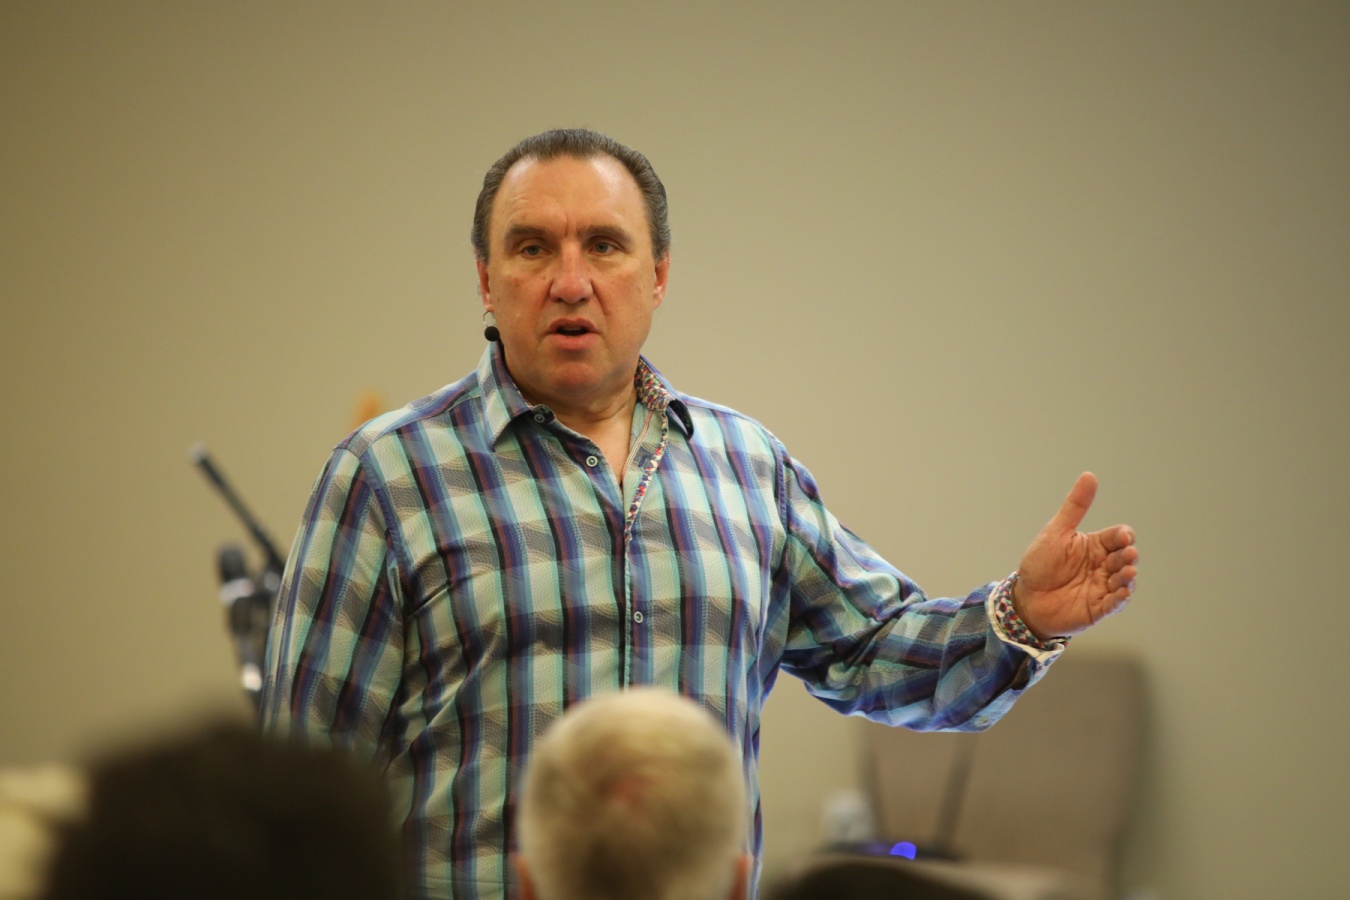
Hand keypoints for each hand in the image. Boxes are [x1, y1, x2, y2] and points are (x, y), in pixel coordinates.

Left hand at [1013, 472, 1137, 639]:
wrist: (1025, 597)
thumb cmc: (1040, 564)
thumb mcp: (1056, 532)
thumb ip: (1075, 506)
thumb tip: (1089, 475)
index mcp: (1096, 546)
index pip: (1117, 537)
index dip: (1123, 536)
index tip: (1123, 536)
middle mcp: (1103, 566)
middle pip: (1124, 557)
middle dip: (1128, 556)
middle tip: (1127, 554)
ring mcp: (1102, 587)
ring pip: (1124, 581)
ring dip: (1128, 576)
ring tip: (1128, 572)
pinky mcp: (1098, 608)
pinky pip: (1114, 604)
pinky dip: (1120, 599)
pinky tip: (1123, 593)